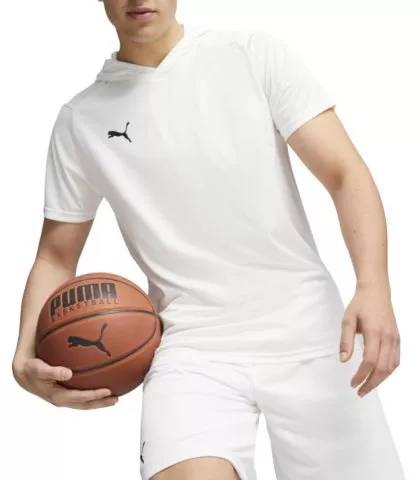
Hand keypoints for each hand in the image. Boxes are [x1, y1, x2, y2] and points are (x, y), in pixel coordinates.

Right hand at [12, 357, 118, 408]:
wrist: (24, 373)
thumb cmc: (32, 370)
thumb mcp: (38, 369)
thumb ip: (52, 371)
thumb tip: (68, 373)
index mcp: (57, 396)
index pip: (80, 398)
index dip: (94, 395)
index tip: (108, 391)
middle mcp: (62, 399)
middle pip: (85, 404)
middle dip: (101, 403)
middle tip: (116, 399)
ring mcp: (64, 397)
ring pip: (84, 402)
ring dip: (98, 401)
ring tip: (114, 398)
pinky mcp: (65, 393)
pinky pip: (81, 395)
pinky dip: (92, 394)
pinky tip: (102, 385)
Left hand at [339, 281, 400, 396]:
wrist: (376, 292)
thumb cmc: (360, 304)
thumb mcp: (347, 320)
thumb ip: (345, 341)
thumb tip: (343, 360)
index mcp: (374, 332)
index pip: (370, 361)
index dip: (361, 375)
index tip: (352, 383)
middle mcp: (388, 338)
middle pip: (382, 368)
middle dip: (371, 383)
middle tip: (359, 392)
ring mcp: (395, 339)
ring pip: (391, 367)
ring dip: (380, 380)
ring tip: (367, 387)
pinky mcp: (398, 339)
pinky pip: (396, 360)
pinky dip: (388, 372)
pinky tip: (379, 375)